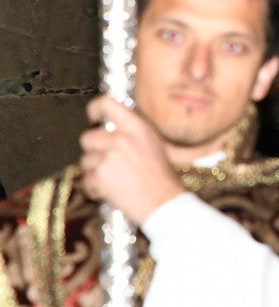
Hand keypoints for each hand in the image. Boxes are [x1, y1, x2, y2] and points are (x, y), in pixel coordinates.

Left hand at [79, 96, 185, 225]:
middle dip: (94, 151)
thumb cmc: (163, 178)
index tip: (92, 118)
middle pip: (88, 137)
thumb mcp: (154, 144)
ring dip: (95, 171)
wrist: (164, 203)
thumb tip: (112, 126)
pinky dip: (94, 188)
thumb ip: (133, 132)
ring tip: (115, 180)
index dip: (94, 109)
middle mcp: (122, 138)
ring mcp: (109, 156)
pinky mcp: (99, 175)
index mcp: (138, 127)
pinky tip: (111, 191)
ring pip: (85, 160)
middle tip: (110, 163)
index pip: (106, 103)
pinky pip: (85, 180)